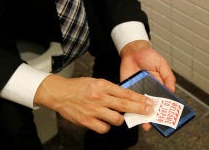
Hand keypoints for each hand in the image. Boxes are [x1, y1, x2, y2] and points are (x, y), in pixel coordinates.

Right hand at [33, 74, 153, 133]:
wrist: (59, 93)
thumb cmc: (78, 87)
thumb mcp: (96, 82)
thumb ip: (110, 89)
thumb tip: (125, 97)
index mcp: (103, 85)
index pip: (126, 93)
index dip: (139, 98)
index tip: (148, 102)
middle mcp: (99, 97)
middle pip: (125, 105)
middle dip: (139, 109)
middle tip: (148, 111)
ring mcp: (94, 110)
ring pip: (116, 119)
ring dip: (119, 119)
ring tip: (116, 116)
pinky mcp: (87, 121)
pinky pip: (104, 128)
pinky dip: (106, 126)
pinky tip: (103, 121)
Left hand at [119, 40, 175, 130]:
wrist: (134, 50)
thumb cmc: (149, 56)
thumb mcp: (162, 65)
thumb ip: (168, 78)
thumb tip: (173, 92)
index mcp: (158, 87)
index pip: (162, 101)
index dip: (165, 109)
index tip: (167, 118)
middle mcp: (148, 91)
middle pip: (150, 106)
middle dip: (152, 116)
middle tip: (154, 124)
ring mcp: (137, 91)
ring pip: (139, 106)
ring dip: (141, 115)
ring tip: (144, 123)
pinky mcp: (126, 89)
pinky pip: (127, 99)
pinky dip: (128, 107)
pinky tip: (131, 114)